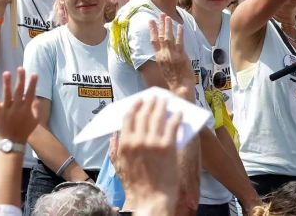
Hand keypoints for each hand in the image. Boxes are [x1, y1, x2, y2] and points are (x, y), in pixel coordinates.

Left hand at [0, 68, 37, 143]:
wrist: (12, 141)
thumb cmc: (25, 130)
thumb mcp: (35, 121)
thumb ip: (36, 109)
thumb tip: (37, 99)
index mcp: (27, 108)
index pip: (31, 93)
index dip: (33, 83)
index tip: (34, 74)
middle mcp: (17, 107)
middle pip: (19, 91)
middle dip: (21, 79)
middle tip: (21, 68)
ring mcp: (7, 110)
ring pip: (7, 94)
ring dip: (7, 83)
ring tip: (7, 73)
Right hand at [117, 97, 182, 213]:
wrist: (152, 197)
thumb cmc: (136, 184)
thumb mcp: (119, 167)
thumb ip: (115, 149)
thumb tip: (115, 134)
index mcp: (125, 144)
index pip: (129, 117)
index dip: (135, 106)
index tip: (140, 100)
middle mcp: (138, 140)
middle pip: (144, 114)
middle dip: (150, 103)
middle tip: (155, 97)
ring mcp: (154, 142)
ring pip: (158, 116)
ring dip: (163, 106)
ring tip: (167, 100)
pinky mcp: (168, 146)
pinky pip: (173, 125)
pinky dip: (177, 117)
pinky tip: (179, 113)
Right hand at [149, 15, 194, 94]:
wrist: (179, 87)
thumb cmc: (173, 81)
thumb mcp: (165, 69)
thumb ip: (164, 59)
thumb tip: (164, 52)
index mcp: (158, 58)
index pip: (153, 41)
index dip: (152, 30)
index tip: (151, 22)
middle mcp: (163, 55)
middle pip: (161, 36)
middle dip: (161, 24)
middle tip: (161, 14)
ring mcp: (172, 54)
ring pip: (169, 37)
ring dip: (168, 26)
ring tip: (168, 17)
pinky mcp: (181, 56)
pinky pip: (180, 42)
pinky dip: (179, 33)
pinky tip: (180, 26)